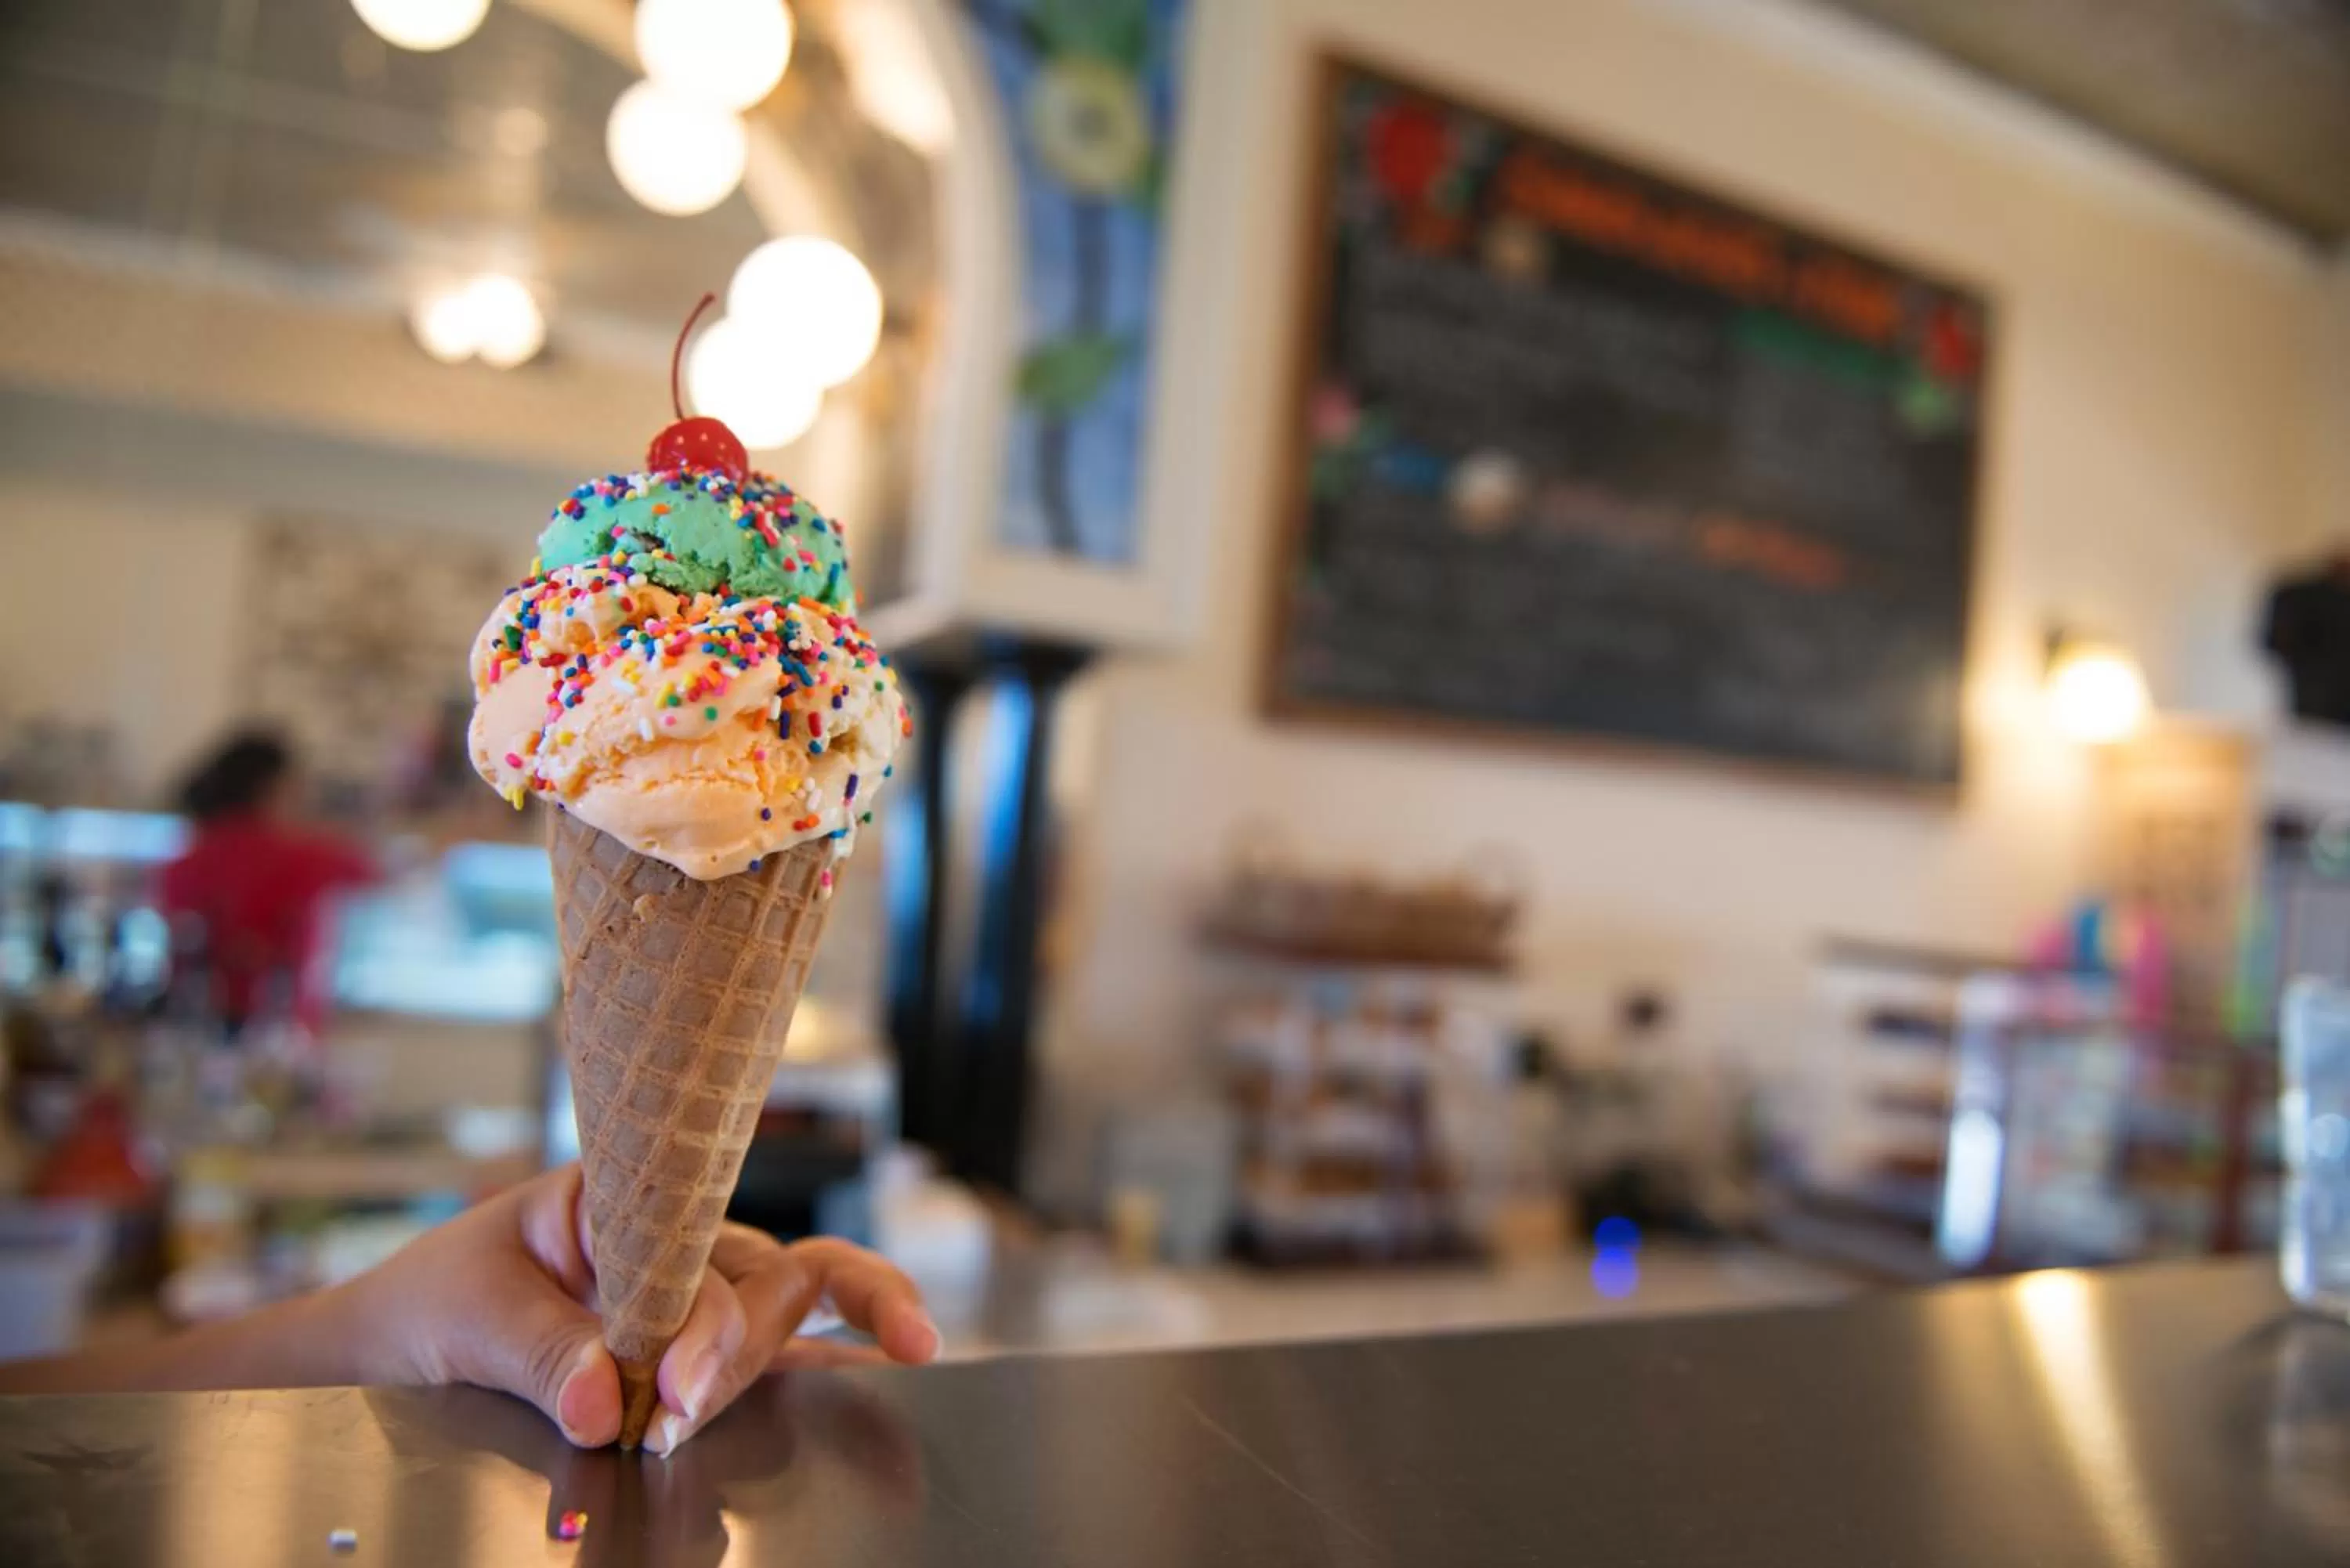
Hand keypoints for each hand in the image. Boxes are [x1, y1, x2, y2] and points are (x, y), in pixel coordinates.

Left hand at [337, 1163, 937, 1454]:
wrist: (396, 1335)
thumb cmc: (439, 1295)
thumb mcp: (473, 1315)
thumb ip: (545, 1354)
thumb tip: (609, 1408)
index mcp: (631, 1200)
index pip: (705, 1240)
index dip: (711, 1318)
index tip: (678, 1391)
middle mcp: (684, 1241)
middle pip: (765, 1282)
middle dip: (737, 1355)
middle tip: (672, 1424)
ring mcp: (700, 1297)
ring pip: (781, 1318)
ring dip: (765, 1374)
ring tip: (701, 1431)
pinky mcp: (700, 1352)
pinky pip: (782, 1351)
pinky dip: (834, 1361)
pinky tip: (892, 1365)